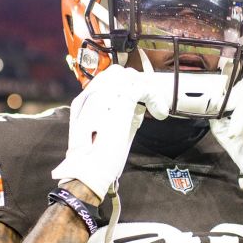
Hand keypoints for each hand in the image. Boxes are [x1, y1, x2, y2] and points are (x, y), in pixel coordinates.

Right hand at [52, 66, 168, 198]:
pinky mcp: (120, 102)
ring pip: (130, 77)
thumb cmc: (95, 158)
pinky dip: (154, 97)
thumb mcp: (104, 131)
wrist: (89, 170)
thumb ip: (115, 116)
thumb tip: (135, 108)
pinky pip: (142, 88)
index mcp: (83, 101)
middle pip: (116, 72)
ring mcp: (105, 95)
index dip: (124, 85)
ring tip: (156, 104)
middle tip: (149, 97)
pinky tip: (159, 111)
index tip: (139, 96)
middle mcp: (91, 93)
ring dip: (146, 89)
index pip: (105, 79)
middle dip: (136, 82)